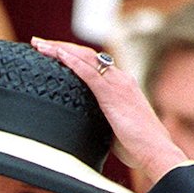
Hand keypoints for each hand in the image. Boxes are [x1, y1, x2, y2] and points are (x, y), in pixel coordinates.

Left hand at [29, 38, 188, 183]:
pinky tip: (58, 55)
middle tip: (38, 42)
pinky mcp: (112, 94)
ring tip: (39, 45)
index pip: (92, 63)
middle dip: (60, 46)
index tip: (52, 51)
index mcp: (120, 85)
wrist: (155, 150)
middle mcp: (119, 79)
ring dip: (61, 50)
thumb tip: (82, 128)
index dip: (71, 55)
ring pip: (85, 58)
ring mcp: (117, 84)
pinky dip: (72, 62)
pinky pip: (89, 73)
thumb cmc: (136, 146)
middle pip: (85, 55)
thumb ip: (99, 121)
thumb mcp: (113, 129)